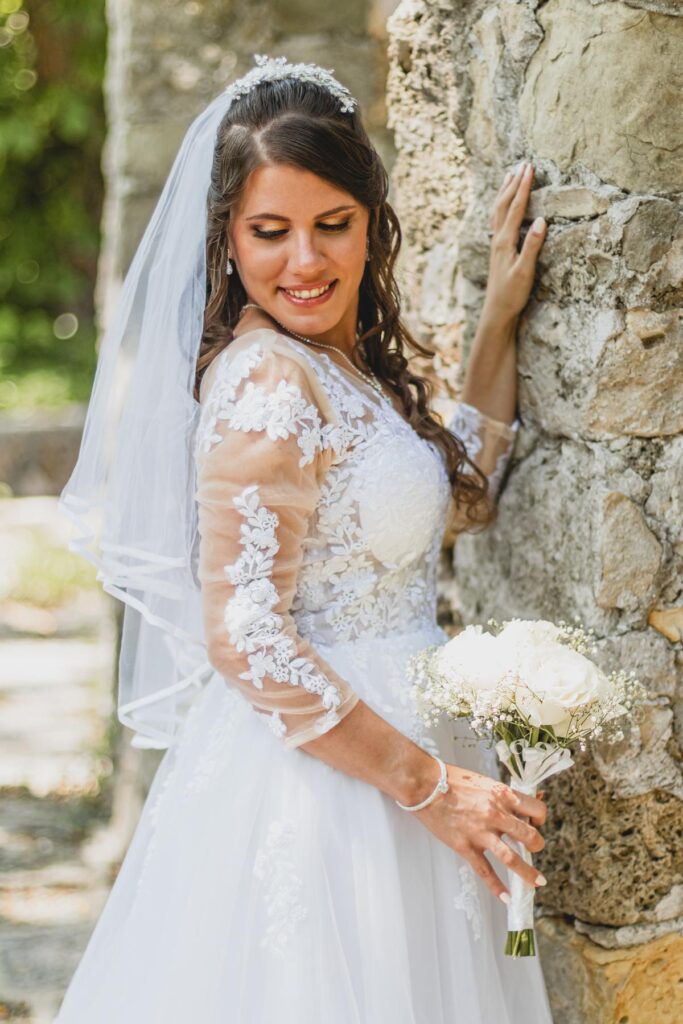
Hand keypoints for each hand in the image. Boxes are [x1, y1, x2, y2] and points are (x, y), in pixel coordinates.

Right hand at [414, 762, 547, 901]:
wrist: (425, 785)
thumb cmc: (452, 779)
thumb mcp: (484, 781)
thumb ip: (502, 795)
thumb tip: (521, 801)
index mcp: (502, 795)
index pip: (536, 810)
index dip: (540, 819)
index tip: (535, 823)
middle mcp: (496, 814)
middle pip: (530, 837)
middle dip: (537, 846)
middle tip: (533, 849)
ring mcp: (480, 833)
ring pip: (512, 859)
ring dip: (528, 873)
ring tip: (537, 882)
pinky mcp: (465, 846)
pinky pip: (485, 871)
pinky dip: (497, 887)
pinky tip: (506, 898)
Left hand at [484, 162, 546, 324]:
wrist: (497, 312)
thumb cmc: (512, 294)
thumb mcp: (525, 272)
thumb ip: (533, 246)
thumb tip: (542, 220)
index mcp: (505, 242)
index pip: (515, 208)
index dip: (523, 187)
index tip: (529, 168)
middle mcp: (497, 239)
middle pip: (504, 204)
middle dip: (514, 183)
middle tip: (523, 164)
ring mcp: (495, 244)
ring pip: (497, 211)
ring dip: (504, 191)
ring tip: (510, 175)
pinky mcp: (497, 250)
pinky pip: (496, 220)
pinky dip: (500, 206)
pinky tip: (502, 204)